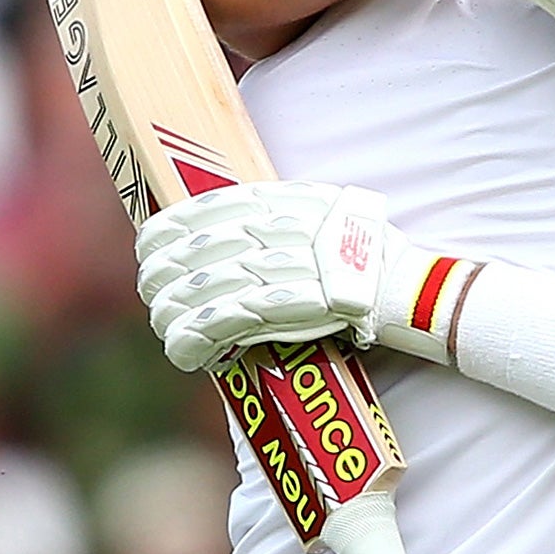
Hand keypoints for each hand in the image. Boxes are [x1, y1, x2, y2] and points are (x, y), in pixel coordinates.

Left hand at [135, 182, 463, 371]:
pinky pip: (221, 323)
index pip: (202, 209)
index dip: (165, 231)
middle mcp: (272, 230)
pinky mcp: (283, 308)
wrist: (406, 286)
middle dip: (161, 277)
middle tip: (153, 295)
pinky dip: (193, 339)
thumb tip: (231, 225)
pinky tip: (182, 352)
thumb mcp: (322, 210)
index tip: (148, 247)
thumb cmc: (366, 254)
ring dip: (171, 314)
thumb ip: (277, 212)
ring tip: (167, 329)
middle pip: (192, 251)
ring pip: (198, 290)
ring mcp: (277, 268)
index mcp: (278, 202)